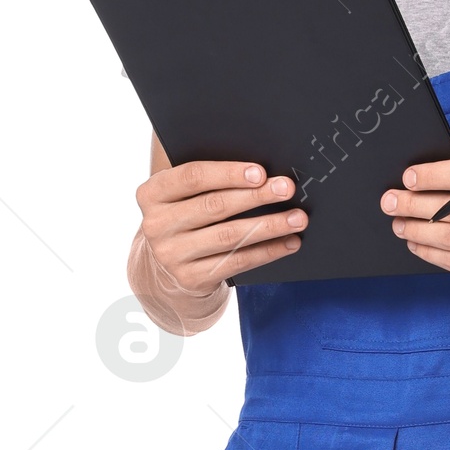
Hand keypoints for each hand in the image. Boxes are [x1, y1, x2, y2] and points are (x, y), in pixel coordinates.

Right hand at [129, 151, 305, 329]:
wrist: (164, 270)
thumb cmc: (183, 219)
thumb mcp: (180, 197)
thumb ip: (205, 181)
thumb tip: (259, 171)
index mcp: (152, 194)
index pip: (192, 177)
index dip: (228, 173)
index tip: (260, 172)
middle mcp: (156, 225)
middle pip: (214, 206)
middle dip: (256, 196)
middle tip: (286, 189)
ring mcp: (172, 255)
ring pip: (229, 236)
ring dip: (269, 226)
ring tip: (297, 218)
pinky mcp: (191, 279)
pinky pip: (237, 262)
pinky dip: (267, 251)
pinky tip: (288, 242)